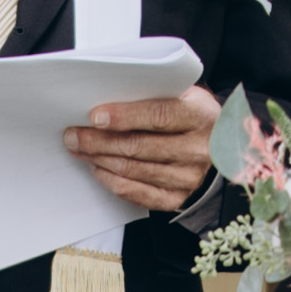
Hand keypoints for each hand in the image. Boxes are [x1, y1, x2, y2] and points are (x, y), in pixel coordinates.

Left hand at [60, 85, 219, 214]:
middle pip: (139, 147)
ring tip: (79, 149)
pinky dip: (112, 181)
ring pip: (133, 170)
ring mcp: (189, 177)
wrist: (217, 142)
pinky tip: (98, 168)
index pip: (159, 116)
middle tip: (73, 135)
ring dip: (100, 159)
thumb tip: (103, 100)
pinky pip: (137, 194)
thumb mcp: (180, 94)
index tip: (94, 116)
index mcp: (201, 116)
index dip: (124, 116)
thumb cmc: (188, 112)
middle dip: (99, 141)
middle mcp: (198, 150)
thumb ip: (150, 95)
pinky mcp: (178, 198)